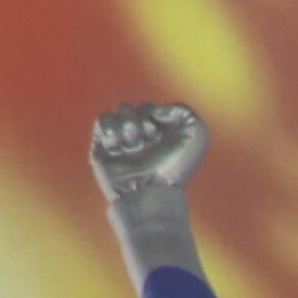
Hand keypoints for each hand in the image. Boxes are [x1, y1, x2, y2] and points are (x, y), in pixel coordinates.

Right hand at [90, 101, 207, 203]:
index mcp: (160, 134)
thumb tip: (155, 111)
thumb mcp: (196, 133)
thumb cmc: (176, 166)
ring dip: (126, 124)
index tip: (159, 132)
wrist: (153, 190)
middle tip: (147, 139)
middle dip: (139, 120)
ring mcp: (121, 142)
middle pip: (130, 108)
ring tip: (134, 144)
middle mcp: (139, 137)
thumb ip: (182, 109)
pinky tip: (118, 144)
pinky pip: (101, 121)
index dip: (153, 113)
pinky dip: (109, 127)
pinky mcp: (103, 148)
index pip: (149, 108)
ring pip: (116, 113)